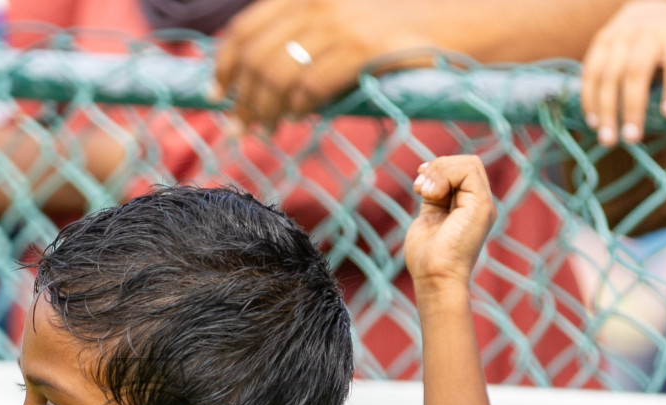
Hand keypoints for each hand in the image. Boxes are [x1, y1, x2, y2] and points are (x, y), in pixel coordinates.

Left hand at [211, 0, 430, 131]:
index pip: (245, 29)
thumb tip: (252, 80)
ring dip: (266, 111)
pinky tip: (298, 120)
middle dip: (244, 99)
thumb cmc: (386, 35)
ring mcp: (341, 25)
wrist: (447, 28)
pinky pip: (312, 87)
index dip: (224, 65)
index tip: (218, 94)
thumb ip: (299, 38)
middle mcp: (318, 3)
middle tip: (241, 128)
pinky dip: (299, 109)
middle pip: (258, 59)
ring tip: (266, 130)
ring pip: (279, 76)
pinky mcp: (362, 49)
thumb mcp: (336, 24)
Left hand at [405, 156, 494, 290]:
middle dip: (438, 167)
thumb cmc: (427, 257)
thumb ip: (434, 196)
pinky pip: (469, 170)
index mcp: (469, 207)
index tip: (419, 183)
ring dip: (439, 171)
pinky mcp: (481, 205)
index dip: (439, 168)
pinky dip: (445, 175)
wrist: (435, 277)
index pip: (461, 171)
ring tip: (423, 192)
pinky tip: (431, 194)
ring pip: (469, 163)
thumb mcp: (428, 217)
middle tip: (419, 187)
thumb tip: (427, 174)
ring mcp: (483, 205)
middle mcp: (479, 204)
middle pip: (466, 163)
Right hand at [580, 0, 665, 145]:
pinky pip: (589, 74)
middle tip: (632, 139)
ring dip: (606, 110)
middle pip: (635, 72)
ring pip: (607, 76)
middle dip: (632, 107)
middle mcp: (645, 35)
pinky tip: (593, 122)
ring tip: (608, 139)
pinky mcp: (599, 44)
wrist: (647, 5)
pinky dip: (589, 99)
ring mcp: (618, 39)